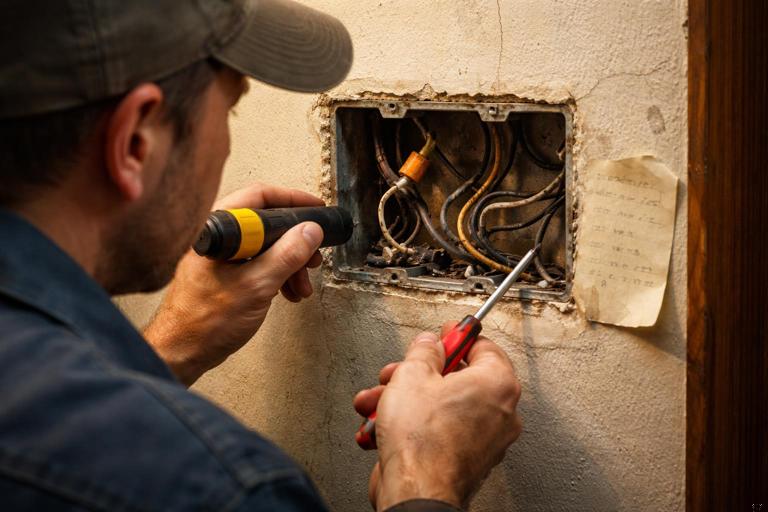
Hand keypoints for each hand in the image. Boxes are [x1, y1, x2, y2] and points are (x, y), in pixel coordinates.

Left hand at [145, 183, 324, 385]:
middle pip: (266, 222)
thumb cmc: (205, 322)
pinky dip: (277, 275)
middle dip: (295, 241)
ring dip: (290, 264)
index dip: (292, 200)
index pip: (259, 196)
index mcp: (218, 229)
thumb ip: (287, 255)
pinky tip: (287, 292)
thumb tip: (311, 231)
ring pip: (265, 246)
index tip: (315, 209)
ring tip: (302, 285)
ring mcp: (220, 256)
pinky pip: (257, 264)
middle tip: (313, 254)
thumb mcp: (257, 285)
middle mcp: (218, 237)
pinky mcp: (224, 274)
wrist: (180, 353)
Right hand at [353, 323, 521, 510]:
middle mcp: (500, 412)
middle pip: (457, 378)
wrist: (415, 492)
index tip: (442, 334)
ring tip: (375, 403)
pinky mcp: (467, 460)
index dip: (456, 337)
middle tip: (397, 372)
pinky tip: (380, 427)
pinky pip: (439, 431)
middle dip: (417, 375)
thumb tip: (428, 344)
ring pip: (441, 406)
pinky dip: (412, 426)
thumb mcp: (412, 375)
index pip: (483, 346)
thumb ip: (423, 351)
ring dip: (404, 401)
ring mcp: (485, 440)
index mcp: (497, 383)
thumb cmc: (422, 441)